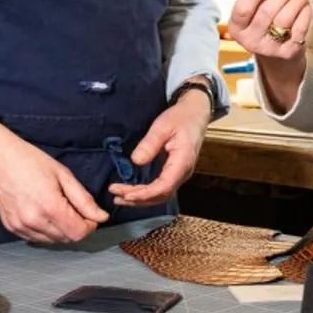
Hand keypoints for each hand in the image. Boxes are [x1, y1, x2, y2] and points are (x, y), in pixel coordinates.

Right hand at [0, 116, 106, 243]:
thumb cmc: (29, 160)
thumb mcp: (63, 174)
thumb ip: (84, 199)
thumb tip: (101, 216)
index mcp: (49, 207)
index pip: (78, 233)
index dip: (90, 226)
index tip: (90, 216)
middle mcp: (34, 221)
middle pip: (66, 239)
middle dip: (77, 227)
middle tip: (76, 209)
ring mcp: (20, 226)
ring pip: (52, 241)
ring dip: (61, 230)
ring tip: (58, 208)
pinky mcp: (11, 227)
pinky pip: (36, 238)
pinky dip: (46, 231)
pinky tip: (44, 213)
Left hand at [110, 89, 212, 206]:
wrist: (196, 112)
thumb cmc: (181, 117)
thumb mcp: (163, 126)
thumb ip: (150, 144)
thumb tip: (136, 161)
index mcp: (182, 162)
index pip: (163, 186)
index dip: (144, 194)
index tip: (125, 194)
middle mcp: (183, 173)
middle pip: (161, 195)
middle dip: (138, 199)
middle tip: (116, 196)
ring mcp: (180, 174)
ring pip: (161, 195)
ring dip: (141, 200)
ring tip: (120, 199)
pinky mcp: (175, 172)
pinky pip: (161, 189)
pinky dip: (146, 194)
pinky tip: (132, 192)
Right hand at [228, 0, 312, 108]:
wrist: (276, 56)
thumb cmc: (263, 23)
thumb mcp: (253, 10)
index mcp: (237, 27)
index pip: (243, 8)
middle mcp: (250, 40)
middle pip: (267, 11)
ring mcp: (269, 48)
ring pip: (284, 18)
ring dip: (296, 0)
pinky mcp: (288, 52)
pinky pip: (299, 29)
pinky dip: (304, 13)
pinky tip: (305, 4)